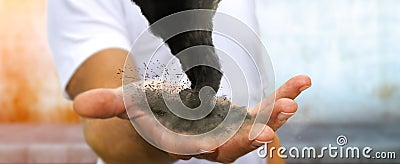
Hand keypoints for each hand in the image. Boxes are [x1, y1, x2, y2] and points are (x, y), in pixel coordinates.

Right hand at [74, 75, 310, 162]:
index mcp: (183, 143)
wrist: (165, 121)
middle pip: (234, 145)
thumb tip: (78, 104)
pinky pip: (264, 109)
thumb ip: (108, 105)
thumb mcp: (129, 107)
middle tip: (277, 123)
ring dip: (276, 113)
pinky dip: (282, 97)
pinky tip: (302, 84)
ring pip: (255, 126)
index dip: (215, 147)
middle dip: (254, 136)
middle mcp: (209, 142)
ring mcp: (228, 130)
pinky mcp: (240, 118)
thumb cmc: (145, 115)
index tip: (241, 141)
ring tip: (296, 96)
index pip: (198, 151)